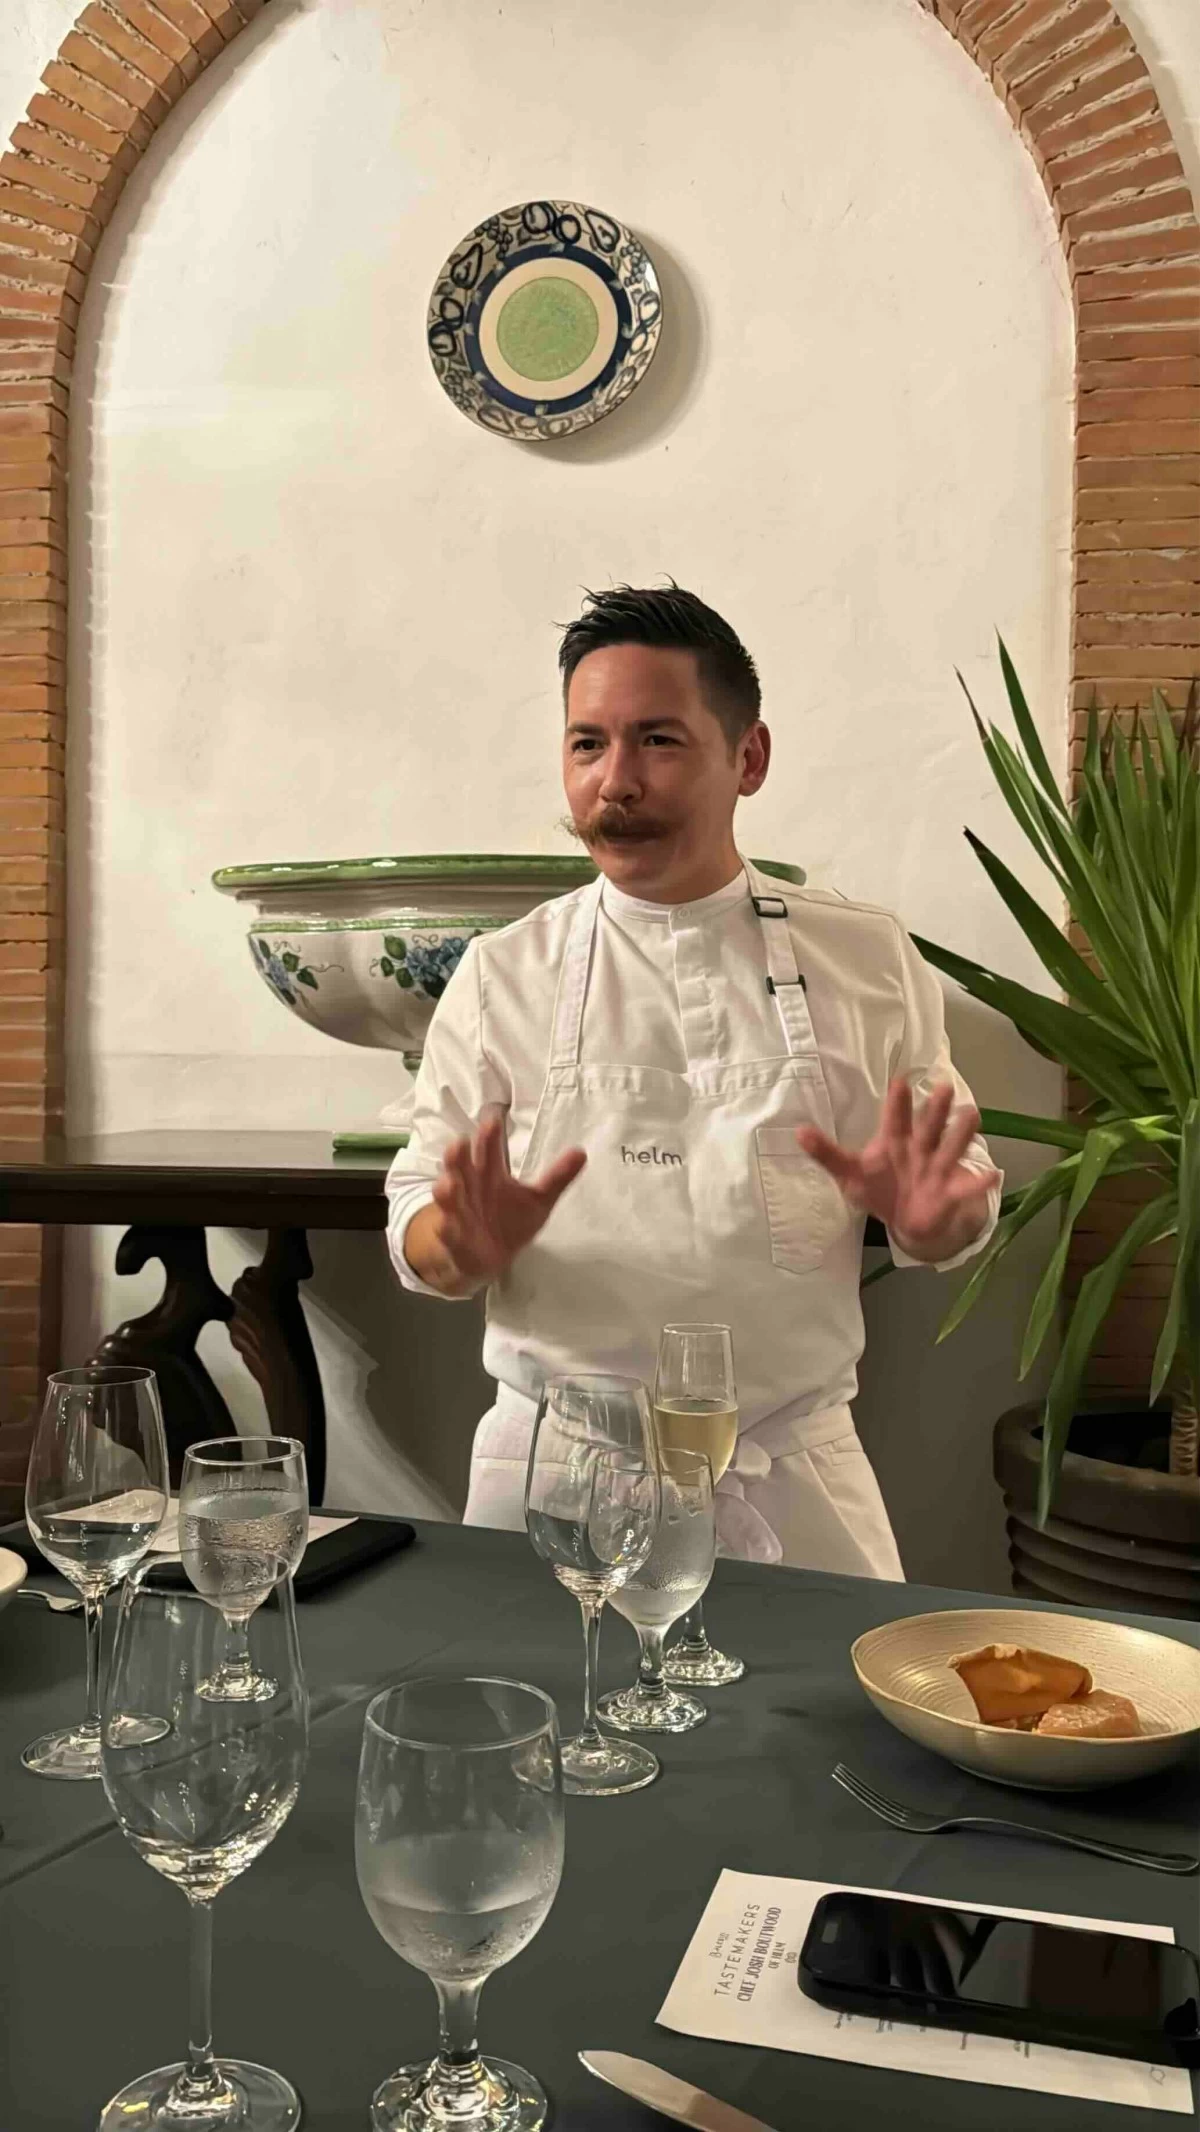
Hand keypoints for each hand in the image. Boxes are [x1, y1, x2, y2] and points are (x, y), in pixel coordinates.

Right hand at [415, 1110, 586, 1291]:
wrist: (492, 1256)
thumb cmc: (511, 1219)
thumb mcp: (539, 1199)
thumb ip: (557, 1177)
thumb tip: (582, 1151)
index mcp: (490, 1173)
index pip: (489, 1149)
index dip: (489, 1136)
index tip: (492, 1121)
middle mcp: (470, 1186)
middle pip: (461, 1166)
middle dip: (458, 1156)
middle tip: (459, 1143)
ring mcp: (459, 1211)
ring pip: (447, 1196)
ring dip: (446, 1189)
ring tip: (450, 1183)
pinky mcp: (453, 1237)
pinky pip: (447, 1231)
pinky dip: (446, 1228)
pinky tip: (446, 1225)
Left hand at [795, 1078, 998, 1261]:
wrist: (908, 1219)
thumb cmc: (879, 1187)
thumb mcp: (850, 1174)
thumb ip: (827, 1154)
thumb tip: (797, 1133)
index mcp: (894, 1140)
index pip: (895, 1118)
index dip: (897, 1102)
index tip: (899, 1081)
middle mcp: (920, 1148)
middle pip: (928, 1126)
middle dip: (935, 1109)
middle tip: (944, 1088)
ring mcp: (938, 1167)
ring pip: (950, 1147)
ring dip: (961, 1133)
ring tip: (972, 1115)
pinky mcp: (951, 1191)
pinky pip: (967, 1187)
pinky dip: (979, 1183)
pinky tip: (992, 1175)